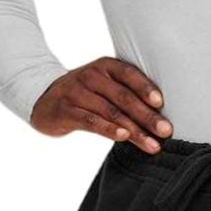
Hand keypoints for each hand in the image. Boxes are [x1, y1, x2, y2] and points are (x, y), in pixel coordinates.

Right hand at [31, 58, 172, 153]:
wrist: (43, 99)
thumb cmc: (85, 95)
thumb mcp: (104, 86)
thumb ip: (126, 94)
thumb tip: (160, 117)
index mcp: (105, 66)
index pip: (129, 74)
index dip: (146, 88)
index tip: (162, 103)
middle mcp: (91, 76)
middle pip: (124, 97)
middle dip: (147, 116)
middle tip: (166, 131)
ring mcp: (77, 93)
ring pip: (111, 112)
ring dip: (135, 130)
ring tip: (152, 144)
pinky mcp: (66, 111)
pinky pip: (91, 121)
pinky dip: (109, 129)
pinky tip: (123, 137)